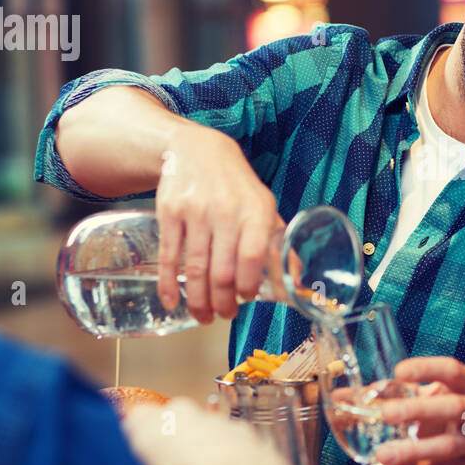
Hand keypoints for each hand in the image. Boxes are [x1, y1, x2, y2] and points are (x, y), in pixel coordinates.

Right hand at [155, 123, 284, 321]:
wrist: (197, 149)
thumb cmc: (236, 186)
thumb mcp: (264, 206)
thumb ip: (277, 242)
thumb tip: (296, 279)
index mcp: (256, 210)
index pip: (252, 257)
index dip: (248, 285)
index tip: (245, 300)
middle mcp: (226, 210)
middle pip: (222, 270)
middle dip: (223, 302)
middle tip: (224, 315)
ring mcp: (195, 211)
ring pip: (195, 268)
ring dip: (198, 300)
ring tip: (203, 315)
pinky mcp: (169, 212)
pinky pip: (169, 256)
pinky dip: (168, 284)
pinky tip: (172, 301)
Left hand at [371, 357, 464, 464]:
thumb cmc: (444, 416)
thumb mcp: (422, 399)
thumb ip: (387, 396)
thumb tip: (340, 396)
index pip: (451, 370)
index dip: (427, 369)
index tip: (399, 372)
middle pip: (452, 407)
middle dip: (419, 409)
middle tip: (387, 413)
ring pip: (448, 445)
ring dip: (413, 450)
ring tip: (382, 454)